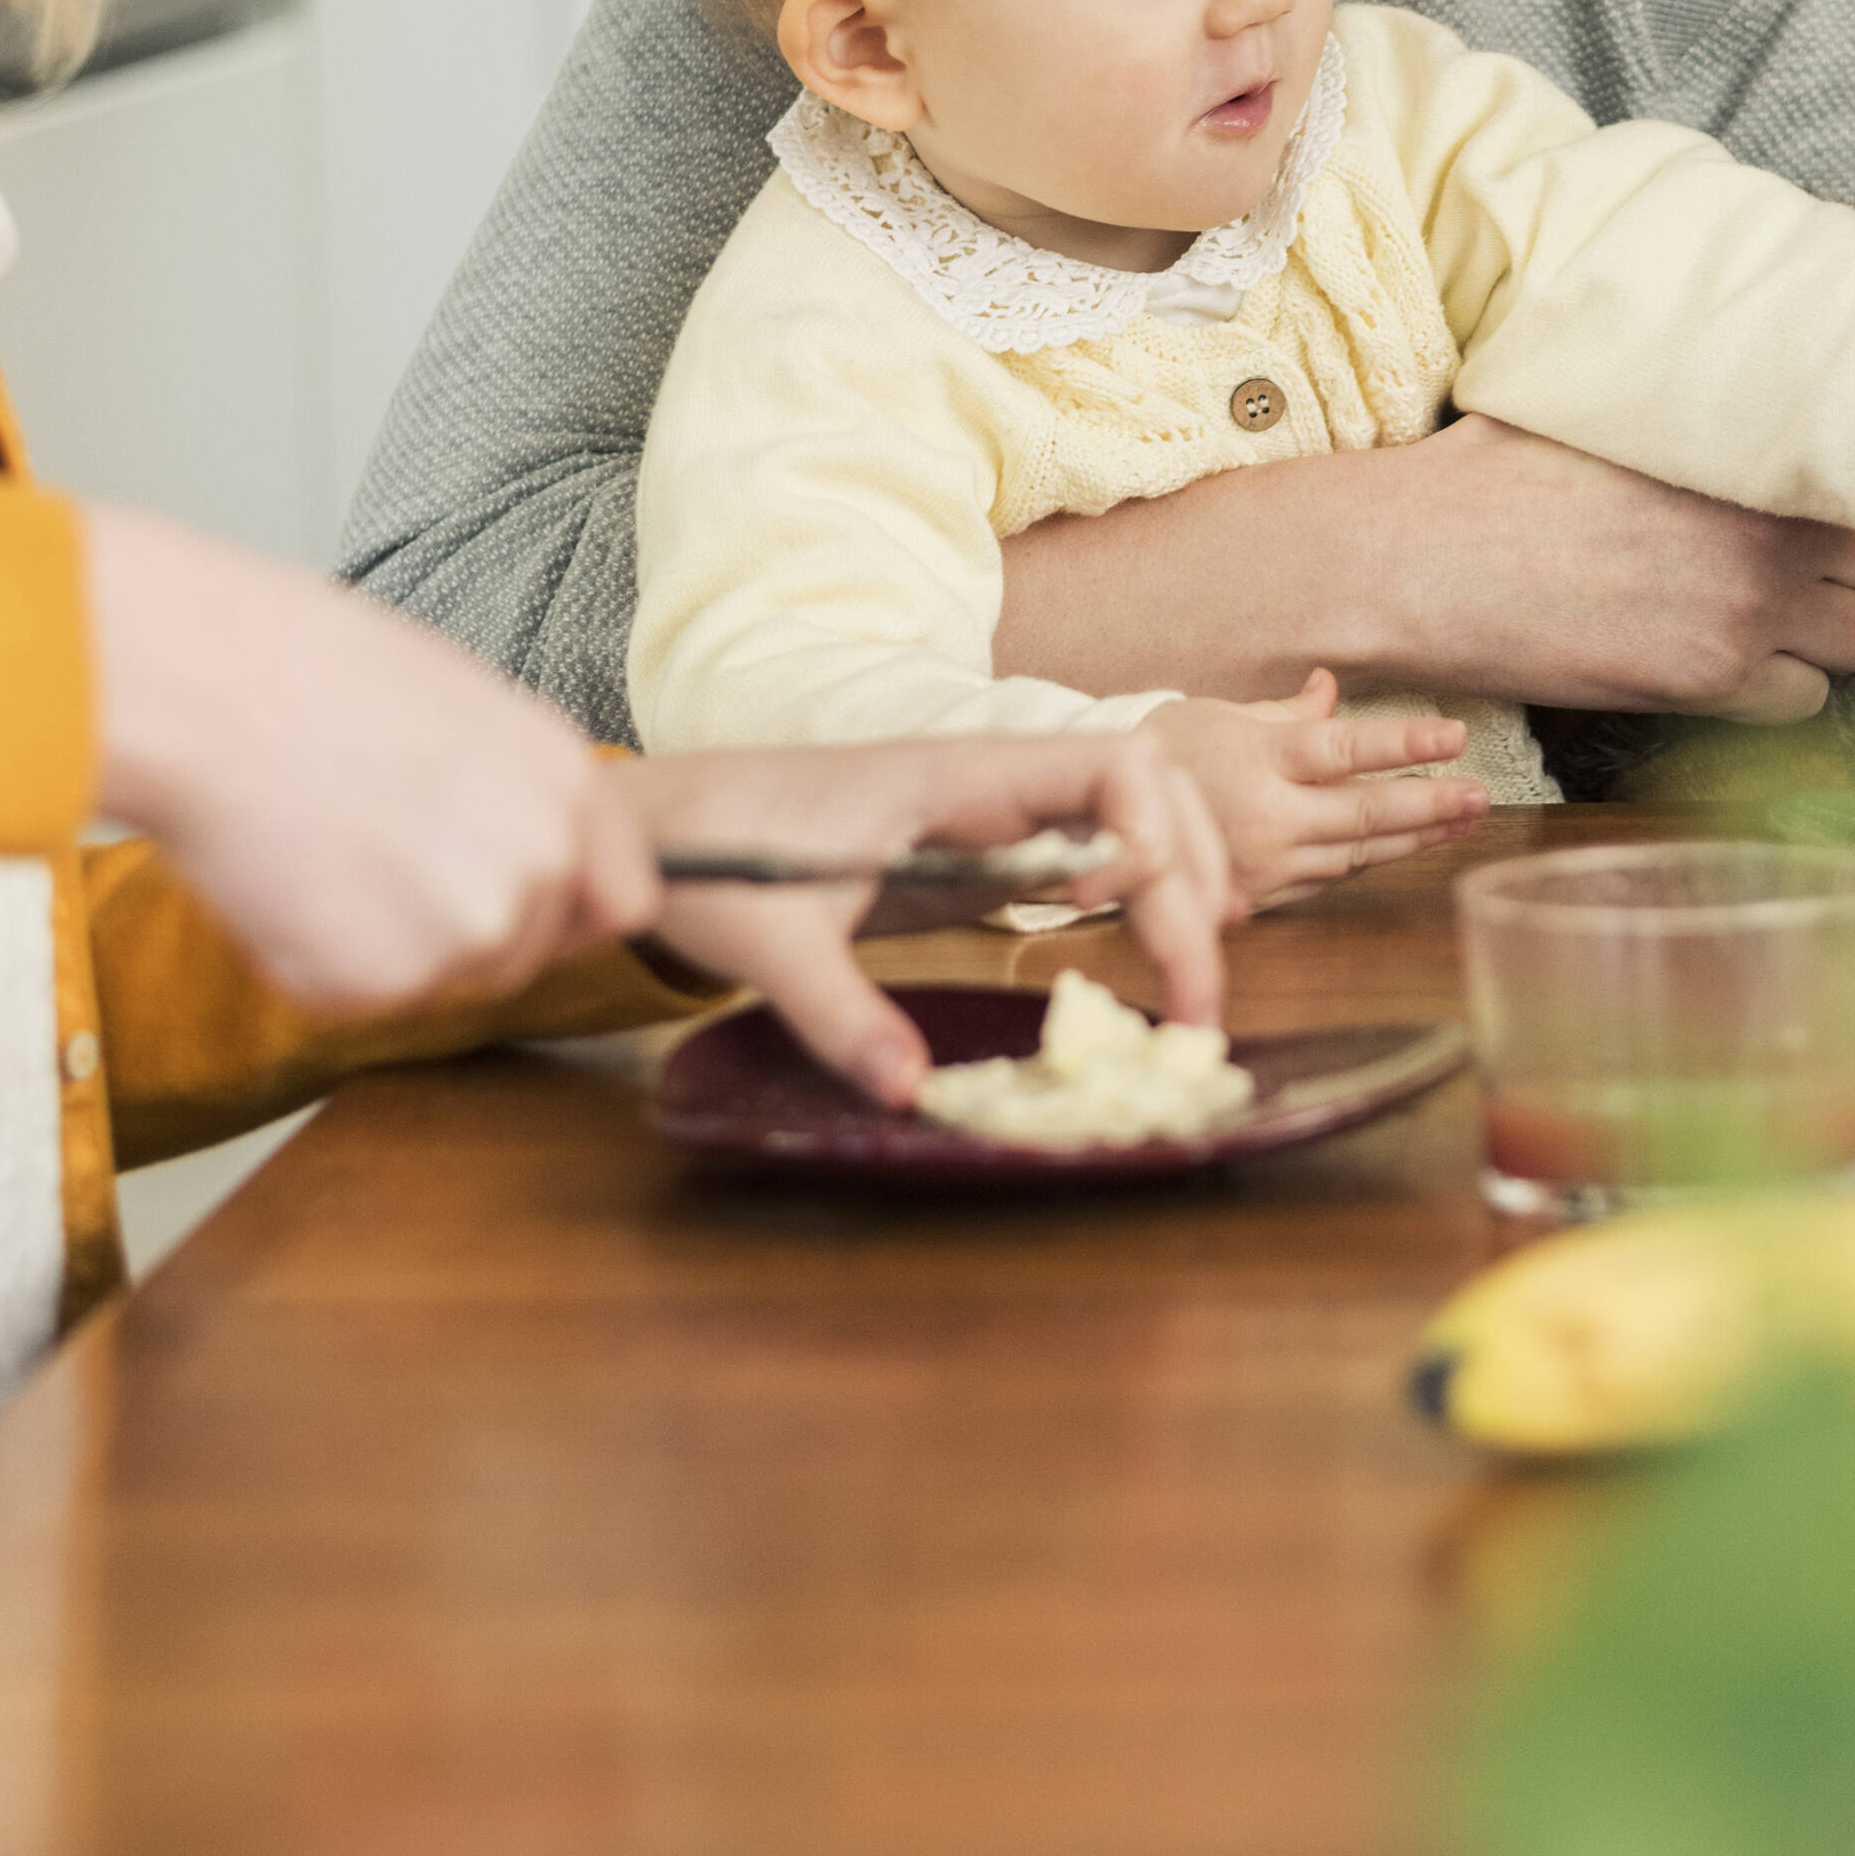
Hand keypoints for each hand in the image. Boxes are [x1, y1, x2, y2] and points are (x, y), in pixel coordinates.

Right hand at [85, 504, 616, 1020]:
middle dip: (457, 931)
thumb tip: (532, 857)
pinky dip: (314, 962)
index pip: (625, 901)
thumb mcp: (469, 713)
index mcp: (572, 787)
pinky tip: (284, 879)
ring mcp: (468, 930)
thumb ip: (521, 796)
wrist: (215, 689)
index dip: (567, 913)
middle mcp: (541, 865)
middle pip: (524, 953)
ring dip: (383, 946)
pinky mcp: (384, 982)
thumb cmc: (317, 675)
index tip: (517, 904)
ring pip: (437, 981)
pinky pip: (357, 999)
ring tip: (322, 847)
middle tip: (370, 855)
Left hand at [607, 726, 1243, 1104]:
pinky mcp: (975, 846)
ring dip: (1177, 882)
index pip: (1114, 764)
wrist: (657, 824)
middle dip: (1192, 878)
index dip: (1158, 839)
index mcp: (955, 774)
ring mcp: (989, 809)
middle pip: (1149, 790)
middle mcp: (990, 781)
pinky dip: (1137, 887)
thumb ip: (838, 1012)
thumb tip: (910, 1091)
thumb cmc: (708, 858)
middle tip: (1197, 995)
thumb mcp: (770, 944)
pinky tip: (1153, 944)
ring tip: (1192, 981)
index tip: (1143, 928)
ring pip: (1130, 813)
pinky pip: (1087, 846)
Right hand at [993, 415, 1854, 724]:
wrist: (1419, 560)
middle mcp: (1768, 526)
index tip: (1839, 513)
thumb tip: (1735, 373)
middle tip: (1806, 570)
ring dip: (1829, 636)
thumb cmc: (1494, 473)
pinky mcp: (1707, 680)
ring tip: (1767, 619)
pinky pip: (1805, 704)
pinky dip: (1778, 691)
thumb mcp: (1603, 401)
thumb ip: (1696, 401)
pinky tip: (1723, 661)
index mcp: (1748, 445)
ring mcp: (1746, 609)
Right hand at [1146, 671, 1488, 906]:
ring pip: (1357, 852)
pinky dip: (1370, 859)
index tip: (1454, 736)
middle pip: (1364, 811)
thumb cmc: (1167, 750)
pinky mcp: (1262, 895)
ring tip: (1463, 821)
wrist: (1102, 815)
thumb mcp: (1221, 714)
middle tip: (1480, 796)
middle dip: (1430, 804)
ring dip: (1414, 837)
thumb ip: (1286, 711)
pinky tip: (1407, 846)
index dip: (1403, 743)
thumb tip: (1331, 688)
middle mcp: (1267, 814)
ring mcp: (1266, 861)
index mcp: (1258, 757)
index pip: (1344, 749)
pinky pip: (1329, 878)